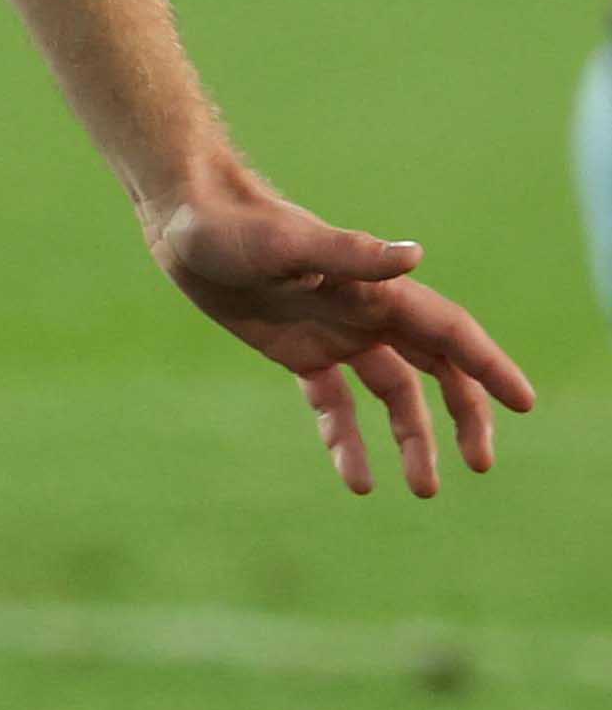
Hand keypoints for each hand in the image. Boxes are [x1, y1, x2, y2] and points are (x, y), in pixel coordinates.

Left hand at [144, 174, 534, 496]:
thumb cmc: (234, 225)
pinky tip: (357, 478)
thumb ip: (350, 255)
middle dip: (465, 414)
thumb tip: (414, 256)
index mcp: (376, 290)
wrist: (185, 221)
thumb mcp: (288, 243)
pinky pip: (333, 403)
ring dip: (412, 438)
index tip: (524, 403)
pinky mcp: (298, 351)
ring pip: (393, 393)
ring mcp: (335, 334)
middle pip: (436, 370)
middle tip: (480, 464)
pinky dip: (346, 438)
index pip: (450, 334)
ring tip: (424, 488)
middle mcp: (366, 314)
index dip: (489, 367)